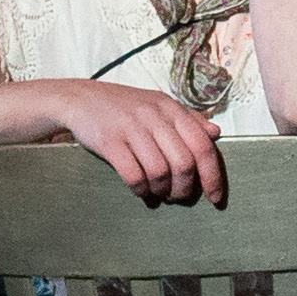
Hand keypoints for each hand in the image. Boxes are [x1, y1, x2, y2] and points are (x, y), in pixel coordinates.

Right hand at [47, 79, 228, 203]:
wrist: (81, 98)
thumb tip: (216, 133)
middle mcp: (154, 116)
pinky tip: (140, 191)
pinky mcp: (110, 141)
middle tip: (177, 196)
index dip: (213, 176)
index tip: (215, 198)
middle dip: (184, 188)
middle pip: (184, 163)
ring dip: (162, 190)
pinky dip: (141, 189)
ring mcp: (131, 128)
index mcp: (171, 108)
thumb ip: (188, 119)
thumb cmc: (124, 106)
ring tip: (158, 193)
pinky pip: (133, 175)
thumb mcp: (159, 105)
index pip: (203, 146)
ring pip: (160, 171)